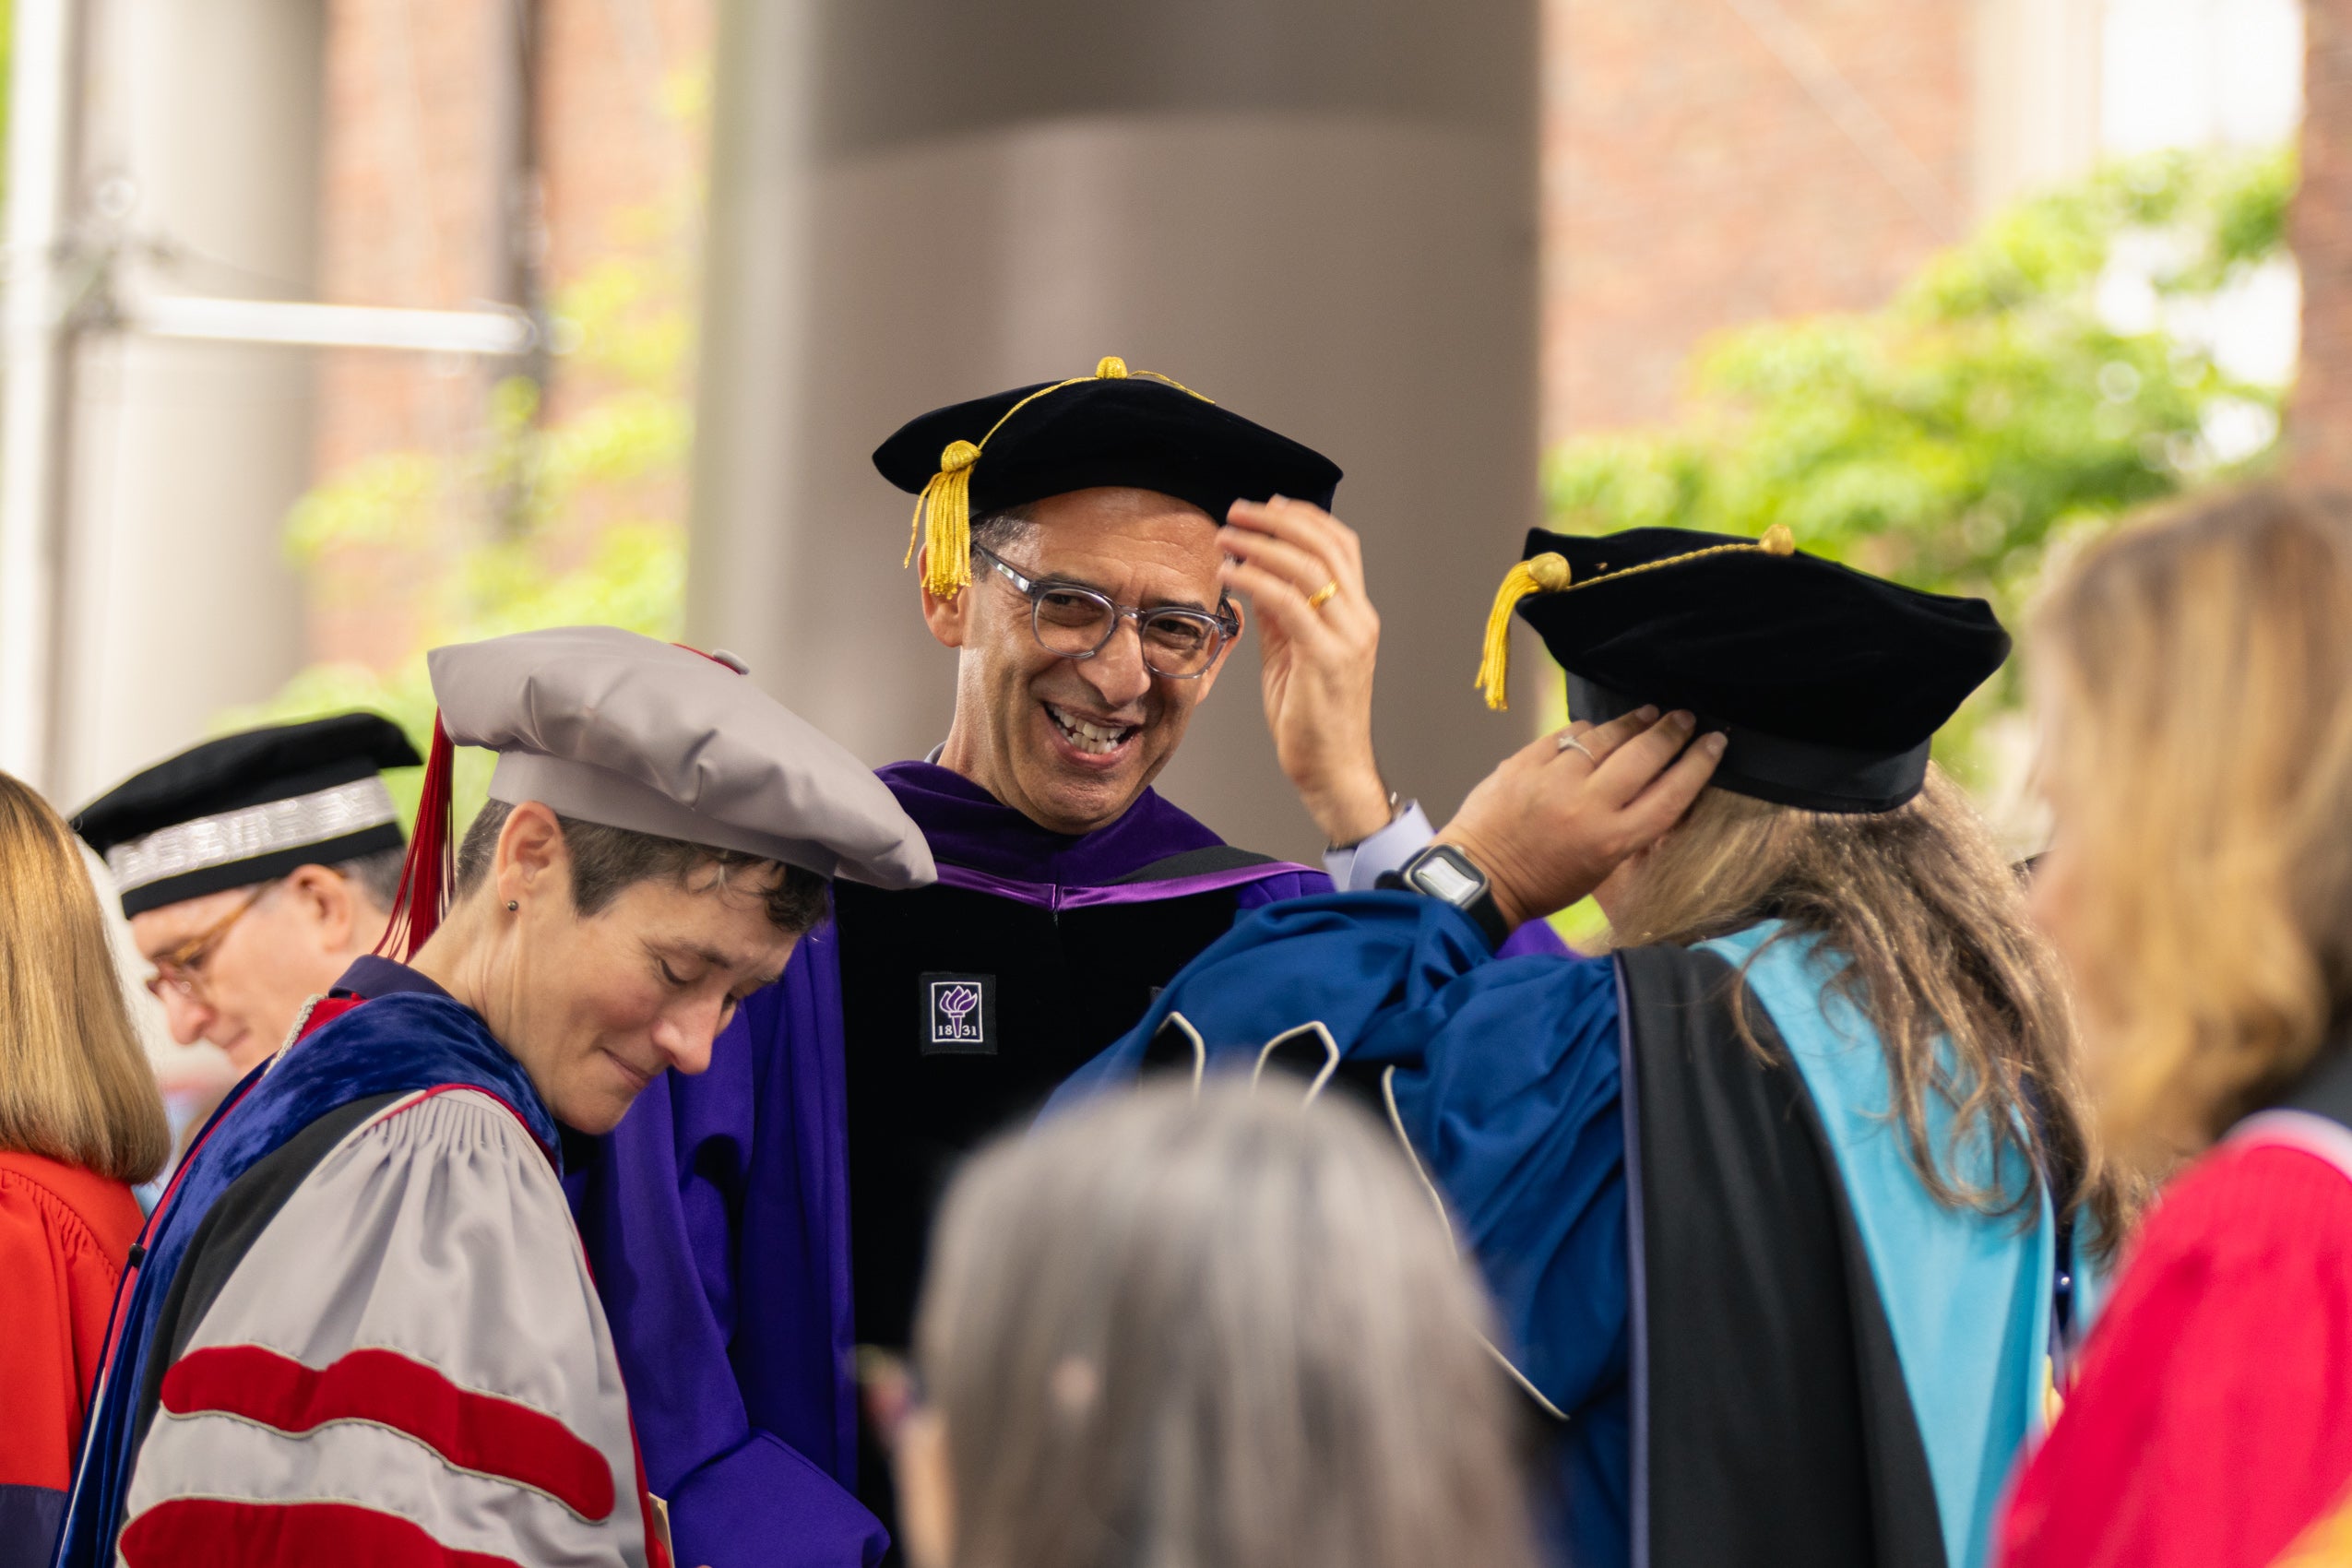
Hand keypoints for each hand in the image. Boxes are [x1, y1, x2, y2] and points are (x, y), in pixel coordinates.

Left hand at [1219, 497, 1390, 843]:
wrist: (1333, 771)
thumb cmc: (1311, 718)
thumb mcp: (1292, 653)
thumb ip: (1280, 613)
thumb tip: (1255, 574)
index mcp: (1356, 615)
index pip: (1340, 545)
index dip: (1304, 517)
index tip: (1266, 506)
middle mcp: (1360, 620)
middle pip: (1326, 546)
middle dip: (1278, 520)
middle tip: (1238, 511)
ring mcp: (1347, 638)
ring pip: (1309, 567)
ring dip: (1261, 544)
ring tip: (1226, 535)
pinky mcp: (1327, 659)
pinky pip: (1288, 604)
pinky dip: (1255, 580)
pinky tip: (1229, 574)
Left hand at [1436, 708, 1724, 927]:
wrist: (1480, 876)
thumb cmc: (1545, 882)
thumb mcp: (1601, 869)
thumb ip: (1630, 828)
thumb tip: (1657, 787)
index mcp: (1613, 840)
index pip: (1672, 793)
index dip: (1699, 764)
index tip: (1714, 743)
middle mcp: (1589, 805)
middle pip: (1645, 755)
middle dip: (1671, 732)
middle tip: (1685, 718)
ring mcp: (1555, 778)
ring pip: (1608, 736)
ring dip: (1634, 722)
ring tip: (1650, 714)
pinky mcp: (1526, 761)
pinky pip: (1569, 734)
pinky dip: (1589, 731)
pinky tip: (1599, 731)